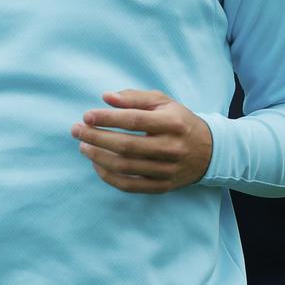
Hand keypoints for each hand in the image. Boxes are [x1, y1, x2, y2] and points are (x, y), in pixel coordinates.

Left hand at [71, 89, 212, 193]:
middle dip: (96, 138)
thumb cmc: (179, 120)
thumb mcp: (163, 101)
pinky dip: (109, 177)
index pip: (133, 120)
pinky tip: (97, 165)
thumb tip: (106, 97)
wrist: (208, 151)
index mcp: (172, 123)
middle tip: (76, 130)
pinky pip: (130, 186)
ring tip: (83, 146)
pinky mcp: (162, 186)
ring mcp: (167, 170)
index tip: (86, 116)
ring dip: (98, 157)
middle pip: (126, 146)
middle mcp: (171, 147)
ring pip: (125, 167)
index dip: (107, 119)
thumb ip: (134, 97)